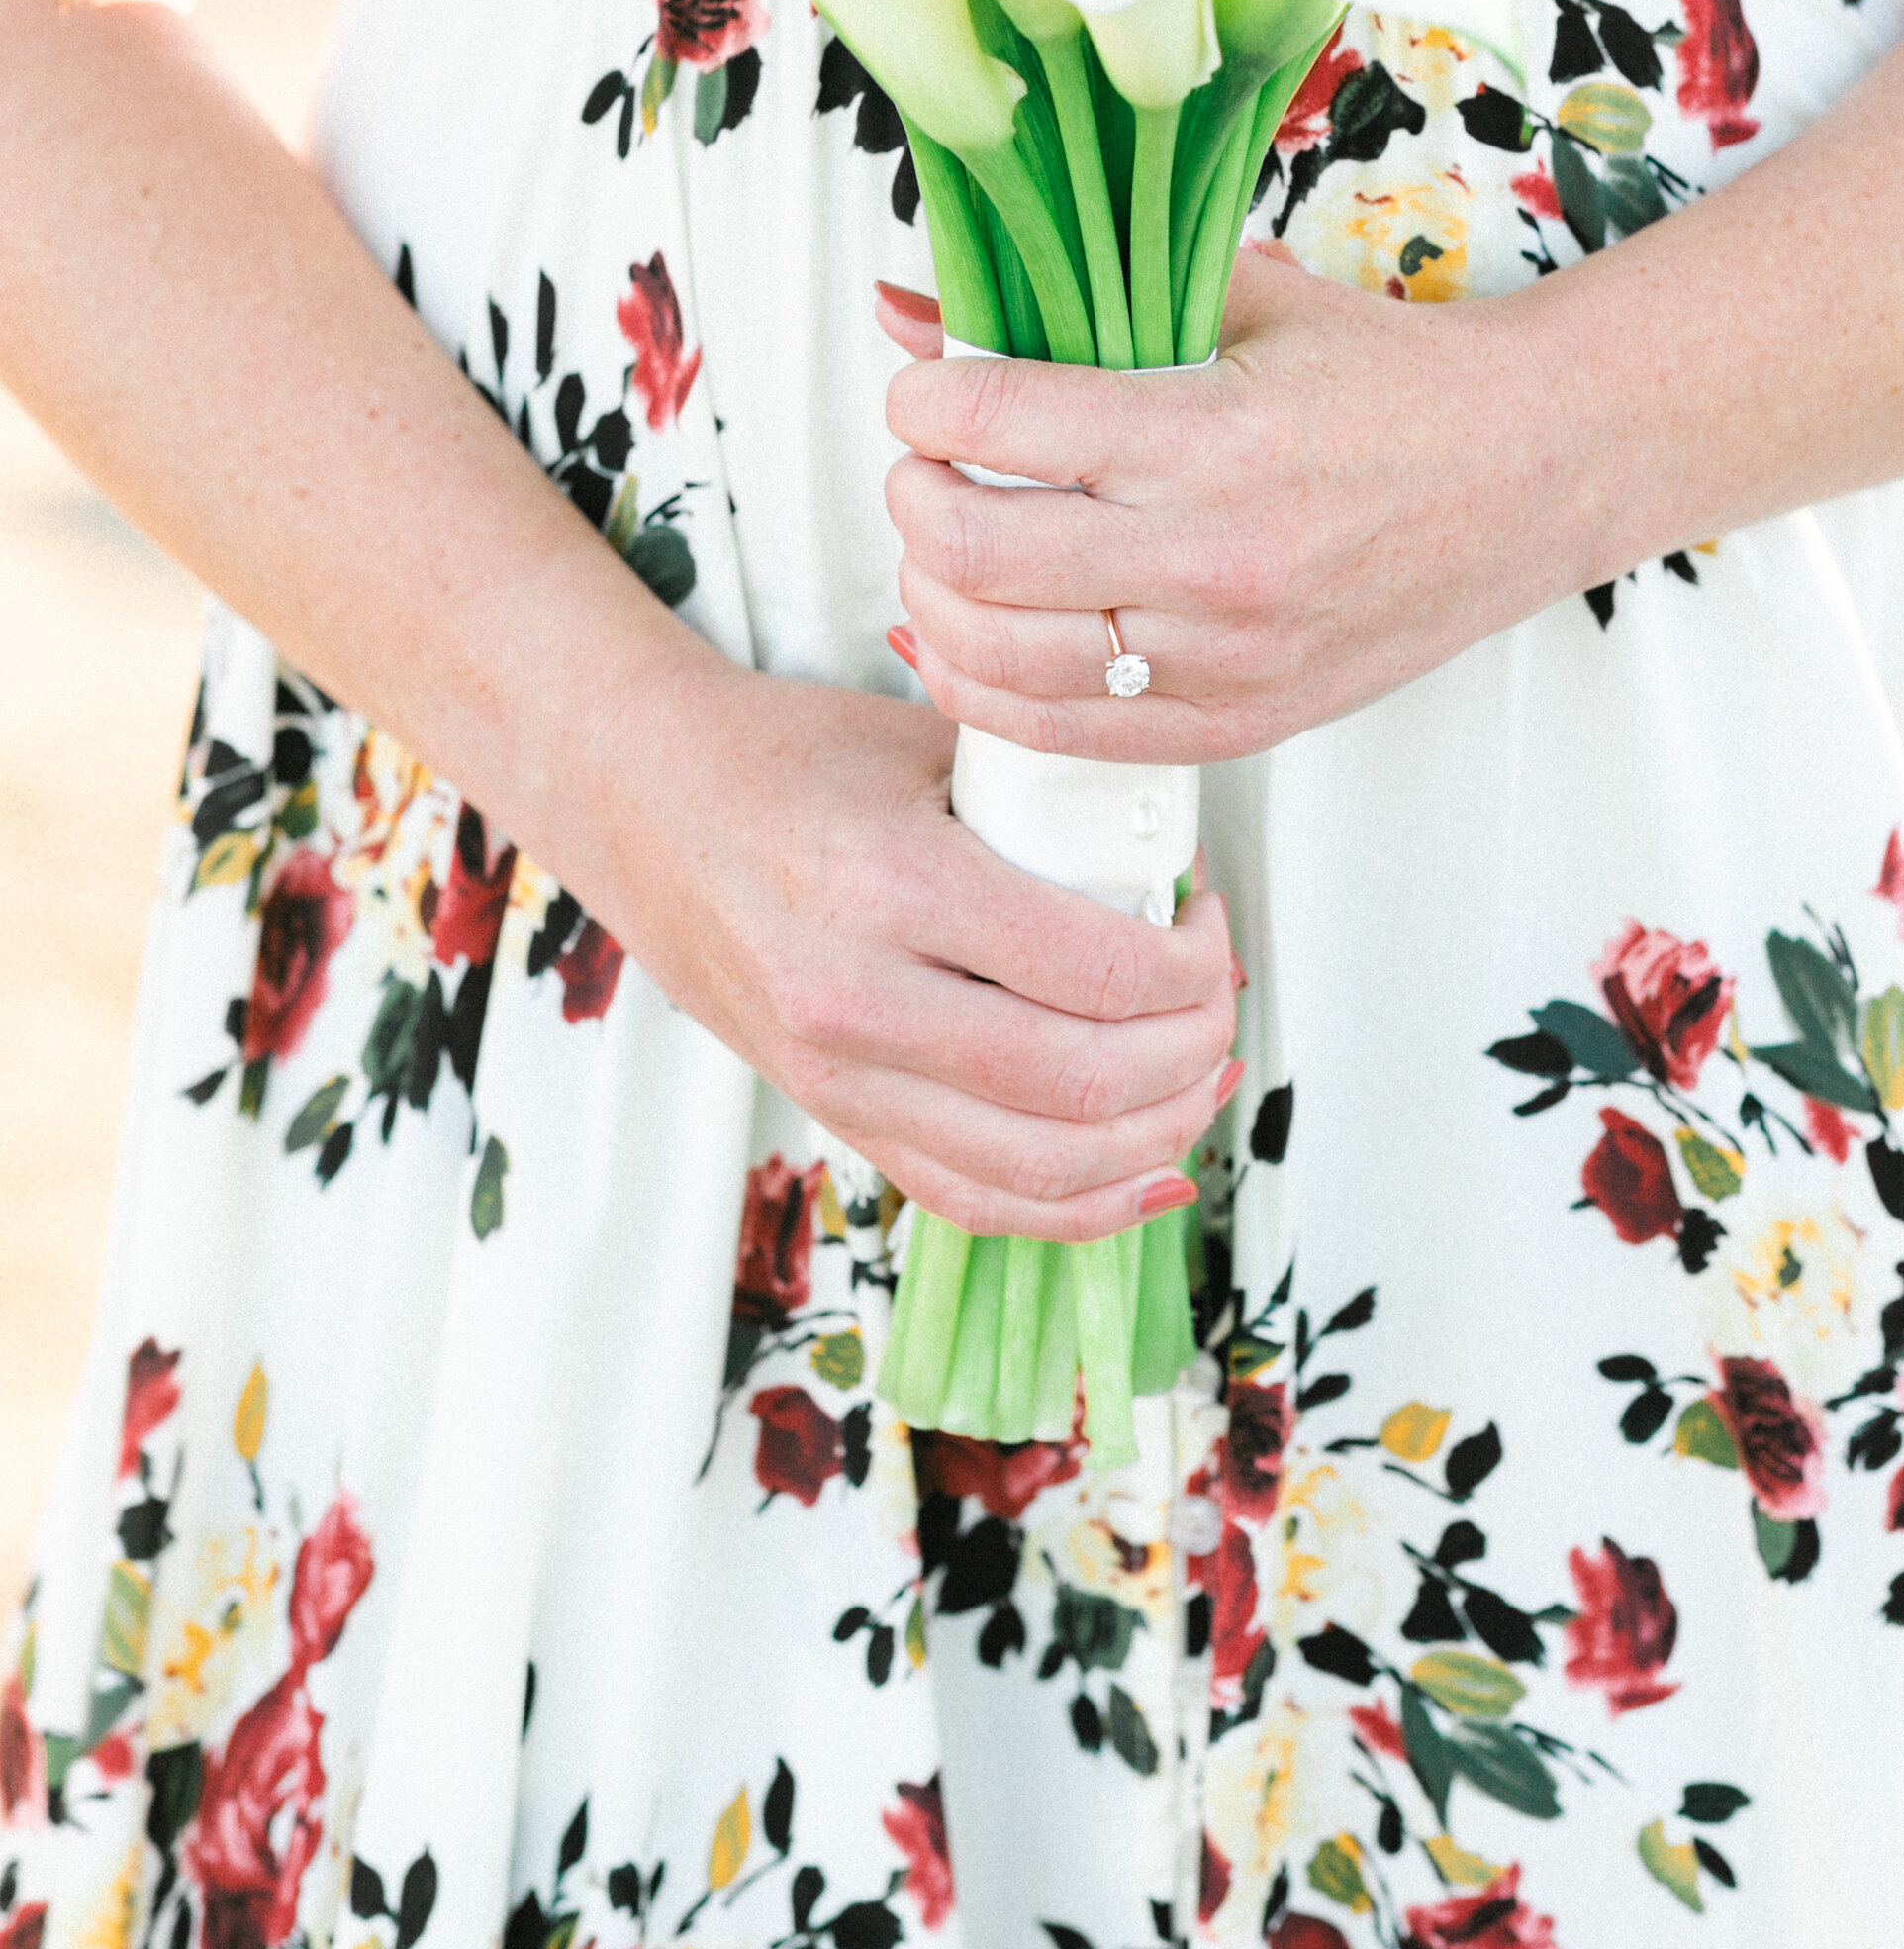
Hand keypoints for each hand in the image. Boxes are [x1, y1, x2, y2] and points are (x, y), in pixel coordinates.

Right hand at [573, 651, 1240, 1240]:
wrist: (641, 801)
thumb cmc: (787, 757)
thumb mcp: (927, 743)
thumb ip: (1045, 804)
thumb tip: (1175, 875)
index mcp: (894, 884)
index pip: (1098, 971)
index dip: (1194, 962)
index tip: (1207, 917)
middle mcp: (859, 1000)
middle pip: (1083, 1085)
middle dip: (1193, 1052)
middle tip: (1218, 998)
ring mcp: (840, 1078)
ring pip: (1041, 1167)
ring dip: (1156, 1134)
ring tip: (1199, 1074)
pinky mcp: (835, 1118)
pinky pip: (977, 1200)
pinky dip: (1080, 1204)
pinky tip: (1146, 1168)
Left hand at [878, 247, 1594, 761]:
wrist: (1535, 471)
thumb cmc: (1394, 383)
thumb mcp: (1243, 302)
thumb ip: (1082, 299)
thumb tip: (914, 303)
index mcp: (1215, 435)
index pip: (997, 421)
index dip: (925, 400)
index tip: (926, 390)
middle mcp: (1215, 558)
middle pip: (972, 548)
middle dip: (914, 496)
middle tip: (925, 464)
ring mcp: (1228, 658)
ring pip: (997, 657)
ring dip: (933, 595)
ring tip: (945, 545)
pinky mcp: (1242, 722)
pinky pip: (1062, 734)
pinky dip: (985, 688)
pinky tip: (971, 636)